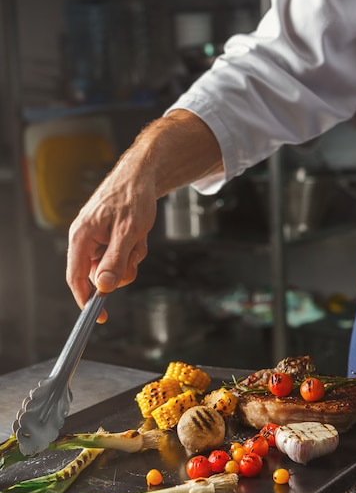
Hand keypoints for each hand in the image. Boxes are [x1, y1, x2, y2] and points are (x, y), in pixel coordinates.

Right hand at [66, 110, 223, 320]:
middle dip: (121, 269)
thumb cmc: (132, 197)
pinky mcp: (109, 237)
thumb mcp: (128, 232)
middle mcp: (85, 239)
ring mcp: (98, 238)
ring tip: (138, 236)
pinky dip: (134, 249)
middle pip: (99, 275)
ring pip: (114, 266)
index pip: (76, 277)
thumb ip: (115, 260)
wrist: (143, 175)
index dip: (86, 299)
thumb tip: (103, 287)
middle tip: (134, 254)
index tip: (100, 317)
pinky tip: (139, 233)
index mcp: (81, 237)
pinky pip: (122, 255)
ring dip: (131, 258)